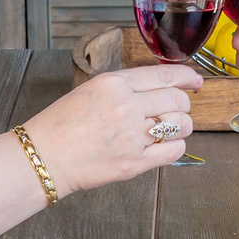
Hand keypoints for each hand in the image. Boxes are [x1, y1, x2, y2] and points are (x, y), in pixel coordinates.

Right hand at [21, 64, 200, 192]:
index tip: (194, 80)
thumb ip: (127, 86)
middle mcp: (126, 107)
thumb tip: (162, 85)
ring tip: (170, 128)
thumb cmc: (63, 123)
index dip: (186, 77)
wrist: (44, 155)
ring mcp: (131, 136)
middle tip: (178, 109)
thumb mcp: (92, 89)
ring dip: (181, 126)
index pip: (165, 75)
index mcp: (114, 84)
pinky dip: (175, 147)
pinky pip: (173, 151)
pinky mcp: (134, 163)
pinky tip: (164, 145)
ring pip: (180, 125)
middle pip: (177, 99)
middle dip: (183, 104)